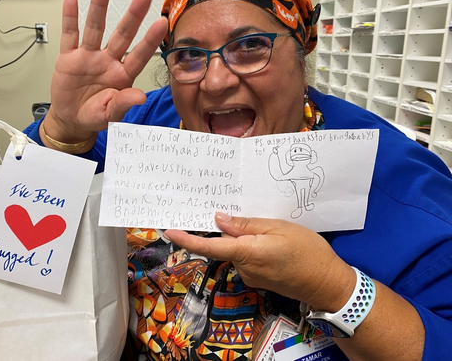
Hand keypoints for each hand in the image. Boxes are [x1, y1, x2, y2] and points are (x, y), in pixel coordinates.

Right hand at [43, 0, 167, 143]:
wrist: (71, 119)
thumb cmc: (94, 116)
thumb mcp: (110, 115)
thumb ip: (123, 104)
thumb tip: (140, 97)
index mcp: (122, 76)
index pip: (139, 55)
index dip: (150, 40)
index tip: (161, 22)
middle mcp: (108, 61)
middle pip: (122, 33)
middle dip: (133, 13)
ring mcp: (89, 56)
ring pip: (96, 27)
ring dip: (100, 5)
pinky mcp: (69, 57)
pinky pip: (70, 34)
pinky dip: (70, 17)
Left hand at [164, 213, 355, 311]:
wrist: (328, 285)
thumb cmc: (308, 252)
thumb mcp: (280, 229)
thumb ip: (247, 225)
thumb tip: (219, 220)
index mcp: (248, 253)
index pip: (209, 247)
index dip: (187, 239)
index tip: (169, 230)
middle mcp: (244, 268)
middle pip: (224, 245)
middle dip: (227, 230)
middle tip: (240, 212)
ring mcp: (251, 276)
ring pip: (236, 250)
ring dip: (243, 238)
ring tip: (269, 229)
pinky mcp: (258, 280)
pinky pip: (246, 258)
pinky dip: (251, 248)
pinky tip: (271, 242)